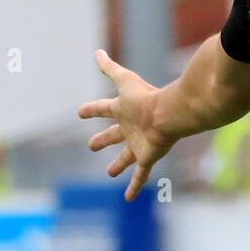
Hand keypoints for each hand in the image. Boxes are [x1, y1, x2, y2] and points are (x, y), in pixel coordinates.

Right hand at [77, 50, 173, 200]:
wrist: (169, 114)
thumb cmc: (146, 97)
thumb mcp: (124, 81)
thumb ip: (110, 68)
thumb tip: (97, 52)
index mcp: (124, 110)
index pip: (104, 109)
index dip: (91, 110)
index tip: (80, 112)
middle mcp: (131, 128)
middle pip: (114, 134)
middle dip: (103, 139)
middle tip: (91, 144)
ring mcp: (139, 144)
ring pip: (126, 157)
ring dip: (118, 165)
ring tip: (110, 173)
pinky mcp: (146, 157)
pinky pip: (139, 175)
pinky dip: (133, 187)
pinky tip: (129, 199)